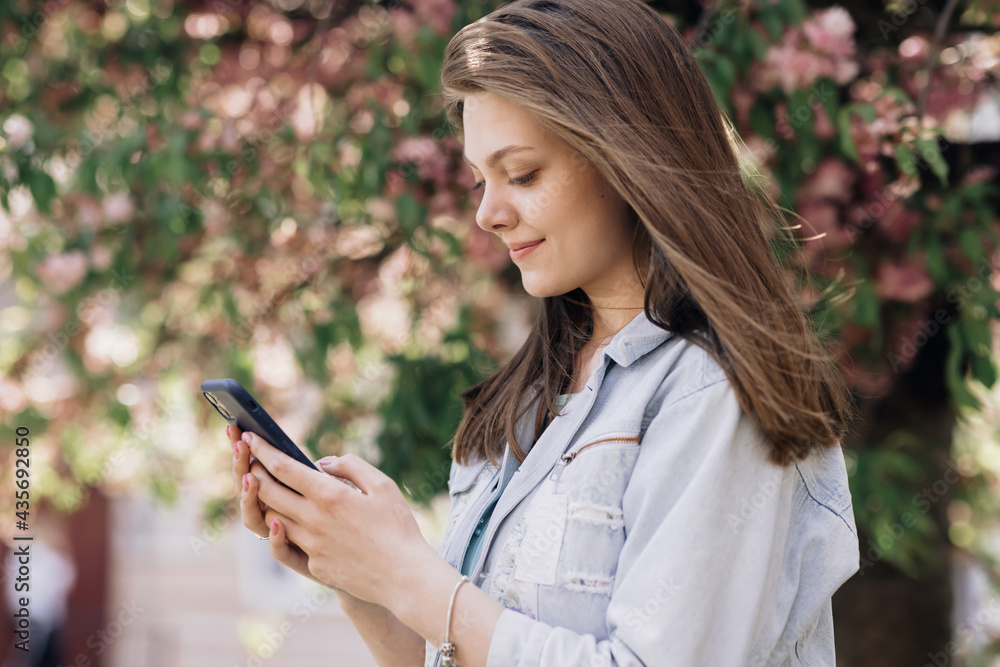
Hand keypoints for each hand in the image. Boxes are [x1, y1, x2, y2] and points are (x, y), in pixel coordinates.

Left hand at [240, 430, 436, 607]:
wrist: (403, 575)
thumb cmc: (397, 526)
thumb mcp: (382, 485)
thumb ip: (351, 466)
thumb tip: (323, 463)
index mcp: (330, 495)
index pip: (284, 468)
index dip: (264, 450)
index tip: (251, 437)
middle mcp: (313, 520)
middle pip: (268, 492)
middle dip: (254, 472)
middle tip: (248, 459)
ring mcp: (311, 545)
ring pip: (272, 518)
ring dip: (262, 500)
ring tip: (260, 486)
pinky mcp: (313, 565)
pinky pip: (287, 543)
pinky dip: (278, 527)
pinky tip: (279, 520)